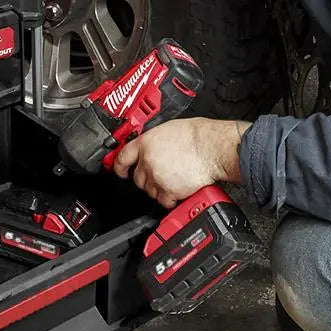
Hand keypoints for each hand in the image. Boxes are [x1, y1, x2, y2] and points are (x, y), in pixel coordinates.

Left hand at [110, 118, 248, 208]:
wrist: (212, 147)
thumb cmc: (198, 136)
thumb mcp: (169, 129)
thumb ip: (156, 141)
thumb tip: (154, 148)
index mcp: (146, 143)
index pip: (123, 157)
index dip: (119, 166)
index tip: (120, 171)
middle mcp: (148, 160)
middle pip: (138, 179)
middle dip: (147, 179)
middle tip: (160, 176)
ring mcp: (157, 177)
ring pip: (150, 191)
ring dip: (159, 189)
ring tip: (173, 181)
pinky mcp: (169, 190)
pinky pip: (164, 201)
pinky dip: (170, 199)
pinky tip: (178, 190)